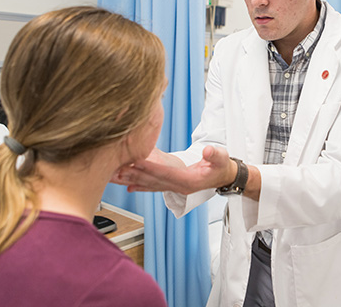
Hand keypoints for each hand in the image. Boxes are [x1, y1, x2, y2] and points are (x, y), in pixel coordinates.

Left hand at [111, 146, 236, 194]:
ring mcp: (175, 188)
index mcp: (189, 181)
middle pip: (153, 180)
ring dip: (133, 180)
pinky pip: (153, 186)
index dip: (151, 167)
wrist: (223, 177)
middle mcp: (179, 187)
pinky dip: (141, 186)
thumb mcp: (222, 159)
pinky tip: (129, 186)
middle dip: (135, 173)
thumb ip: (215, 155)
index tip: (136, 160)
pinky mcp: (172, 185)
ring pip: (150, 184)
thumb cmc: (221, 166)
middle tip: (117, 167)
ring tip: (117, 176)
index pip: (165, 173)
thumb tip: (207, 151)